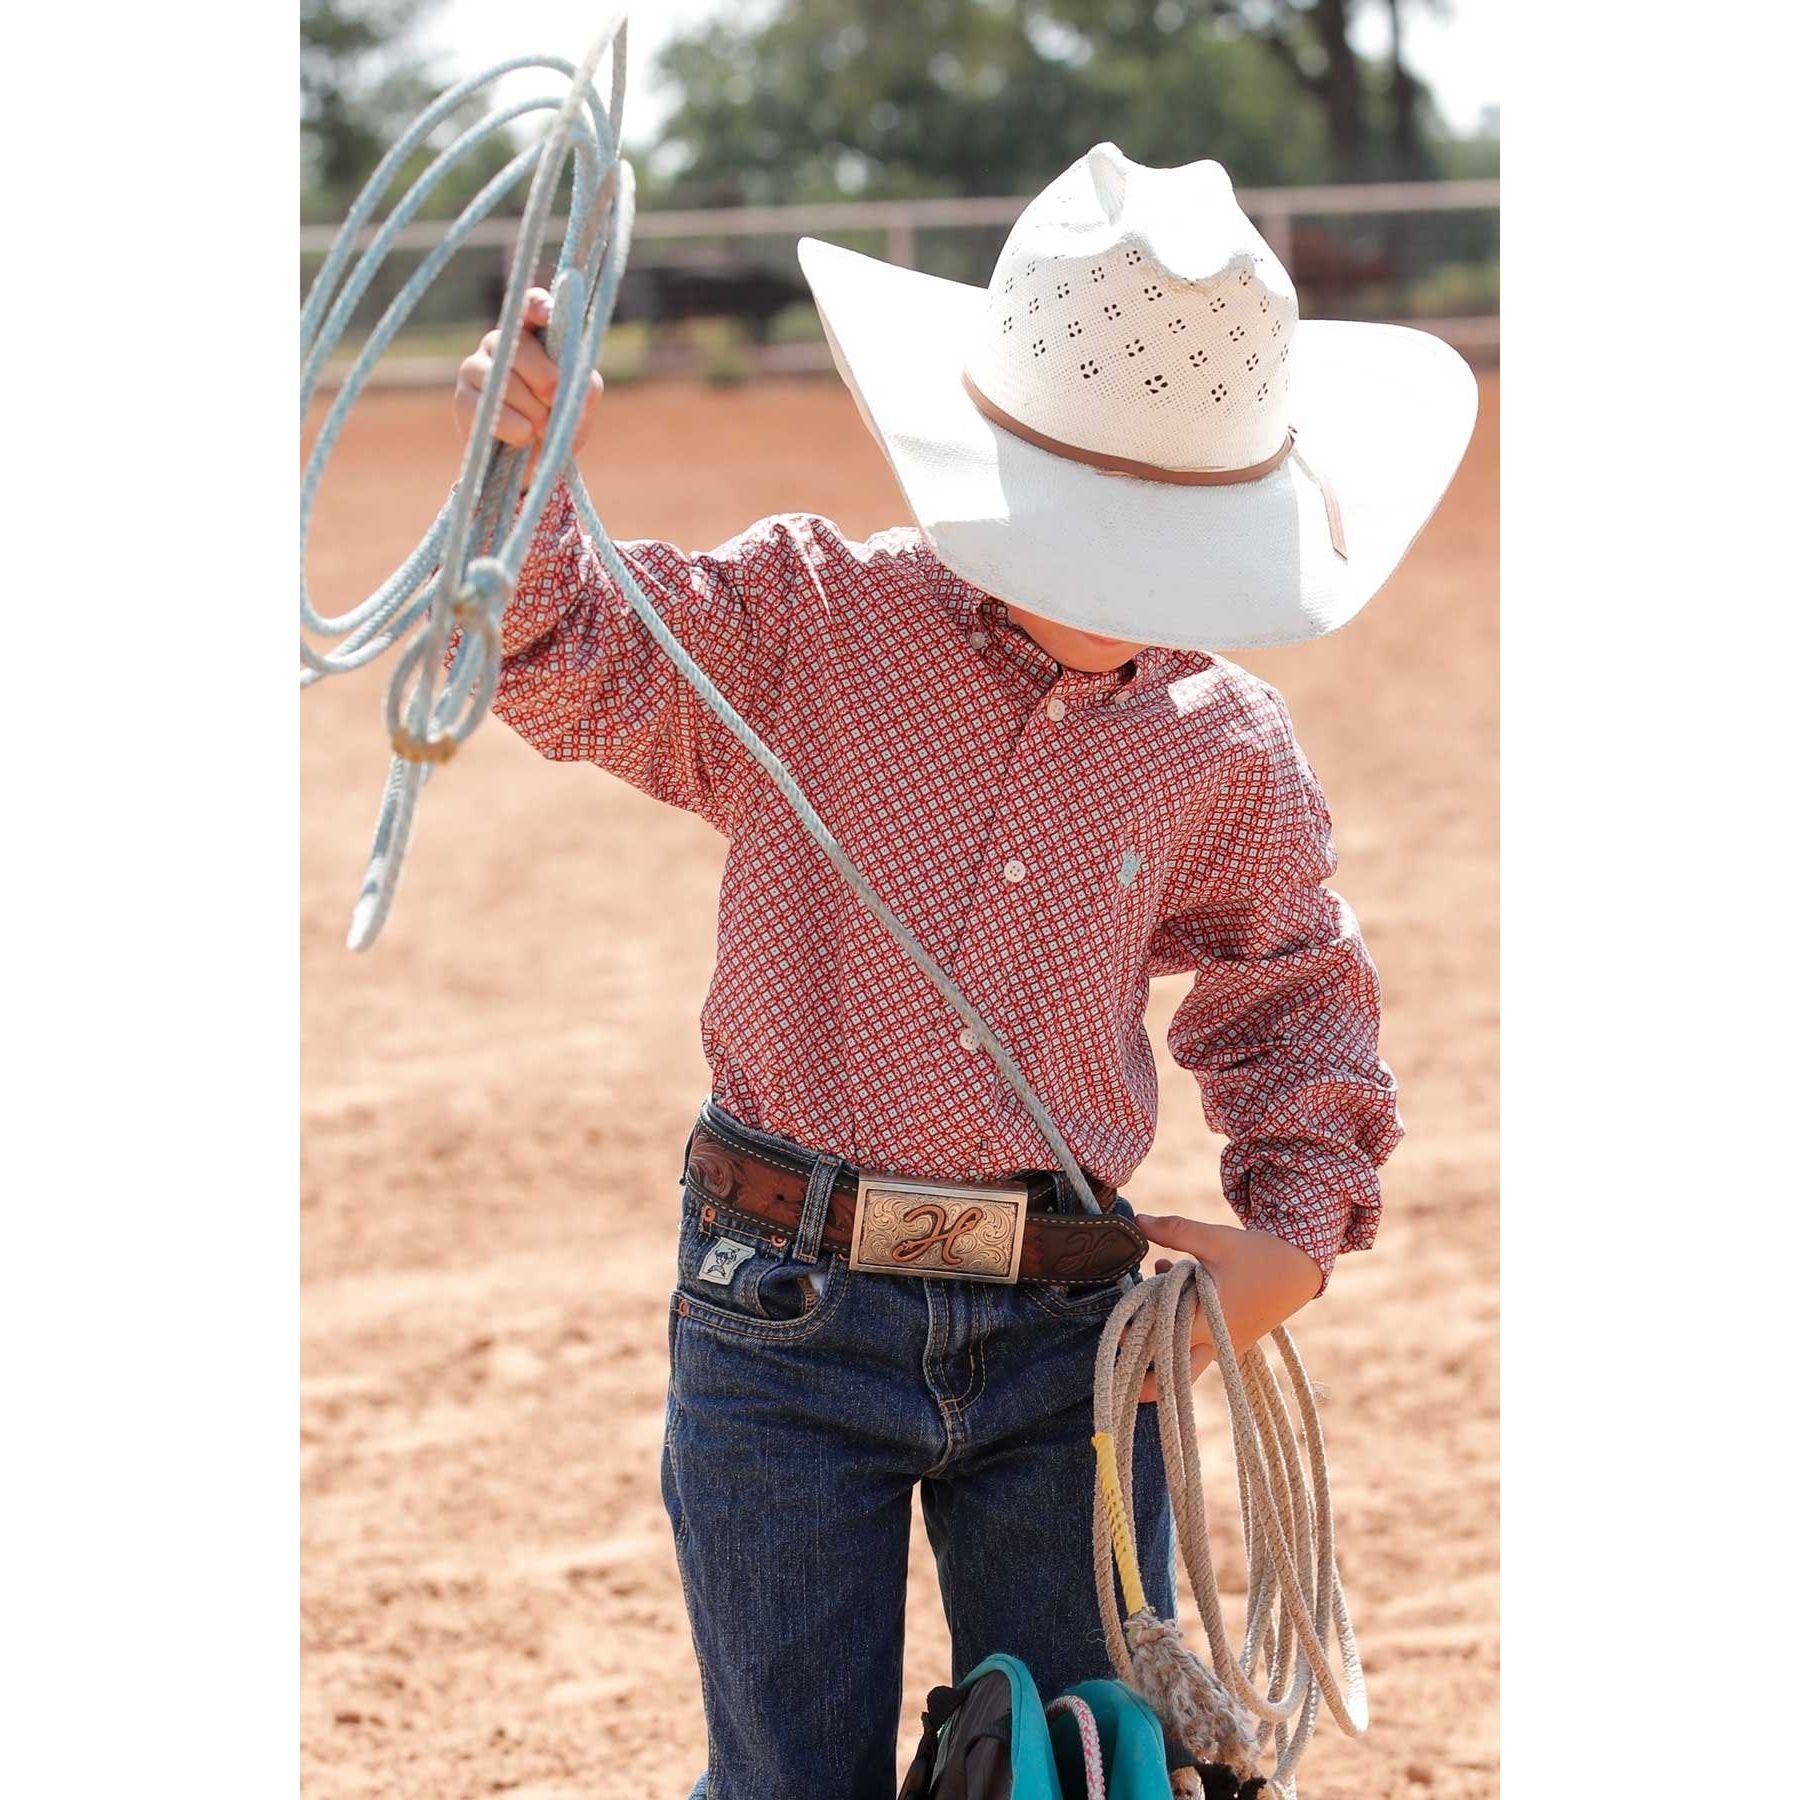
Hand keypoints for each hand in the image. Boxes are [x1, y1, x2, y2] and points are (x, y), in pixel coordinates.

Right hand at [453, 287, 603, 474]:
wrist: (534, 461)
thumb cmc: (560, 421)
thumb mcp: (582, 402)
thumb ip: (586, 387)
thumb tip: (582, 384)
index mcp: (531, 333)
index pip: (530, 305)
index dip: (538, 305)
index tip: (549, 315)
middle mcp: (501, 341)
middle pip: (523, 350)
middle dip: (547, 383)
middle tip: (556, 404)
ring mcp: (476, 366)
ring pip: (508, 384)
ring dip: (534, 413)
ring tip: (542, 428)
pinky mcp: (463, 398)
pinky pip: (492, 411)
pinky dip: (515, 429)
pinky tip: (524, 436)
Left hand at [1130, 1214, 1322, 1401]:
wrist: (1298, 1270)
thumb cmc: (1257, 1255)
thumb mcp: (1215, 1239)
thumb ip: (1175, 1231)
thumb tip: (1138, 1221)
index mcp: (1207, 1325)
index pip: (1160, 1343)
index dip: (1133, 1336)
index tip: (1117, 1323)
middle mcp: (1216, 1345)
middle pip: (1173, 1378)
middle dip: (1144, 1376)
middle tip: (1120, 1356)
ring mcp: (1225, 1349)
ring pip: (1184, 1362)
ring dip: (1162, 1338)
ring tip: (1146, 1304)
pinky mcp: (1231, 1343)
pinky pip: (1199, 1344)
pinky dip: (1180, 1323)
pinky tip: (1169, 1278)